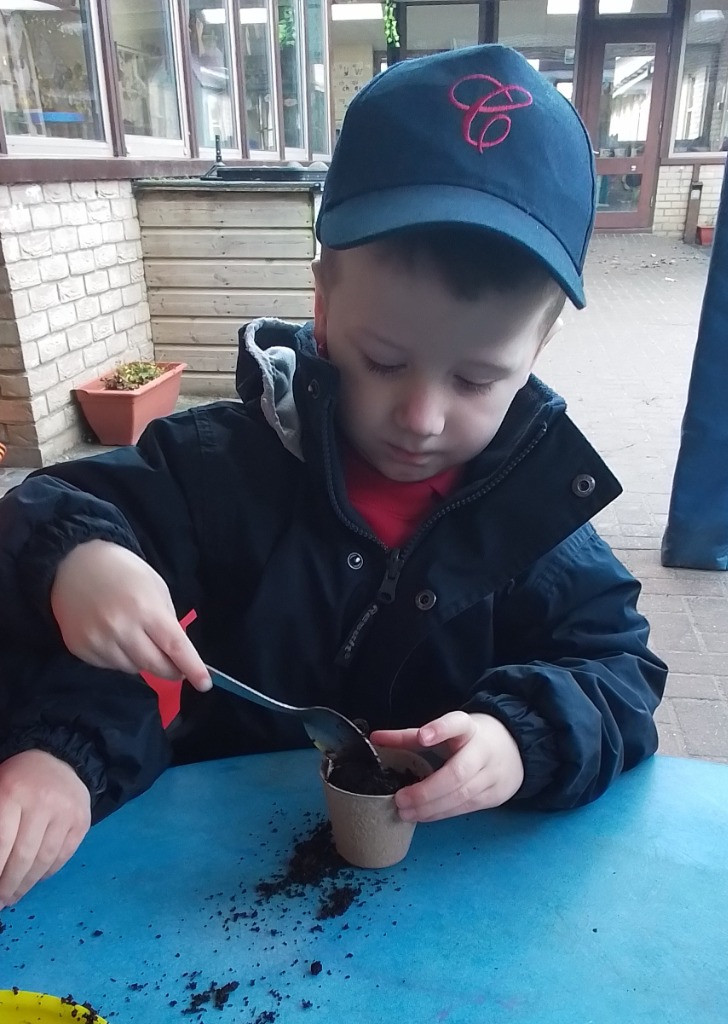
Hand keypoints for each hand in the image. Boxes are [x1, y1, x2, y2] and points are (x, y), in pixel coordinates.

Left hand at [0, 751, 90, 907]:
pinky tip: (36, 877)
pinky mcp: (82, 820)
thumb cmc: (17, 780)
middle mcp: (43, 801)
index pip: (3, 842)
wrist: (56, 758)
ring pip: (45, 859)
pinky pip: (64, 855)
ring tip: (16, 895)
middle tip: (2, 901)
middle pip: (24, 855)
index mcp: (13, 792)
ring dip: (27, 883)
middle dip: (10, 884)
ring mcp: (66, 811)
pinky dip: (48, 872)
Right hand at [51, 540, 209, 690]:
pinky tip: (115, 638)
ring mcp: (98, 641)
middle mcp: (121, 628)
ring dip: (143, 661)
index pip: (175, 646)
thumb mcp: (155, 588)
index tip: (204, 684)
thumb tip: (175, 653)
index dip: (192, 667)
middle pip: (155, 665)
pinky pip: (110, 666)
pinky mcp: (81, 648)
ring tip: (137, 639)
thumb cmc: (124, 572)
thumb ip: (167, 621)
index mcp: (146, 609)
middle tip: (177, 668)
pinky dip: (120, 658)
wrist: (74, 564)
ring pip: (133, 669)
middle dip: (171, 670)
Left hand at [370, 711, 523, 822]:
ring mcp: (491, 775)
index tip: (423, 737)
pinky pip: (465, 807)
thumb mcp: (444, 731)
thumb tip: (375, 738)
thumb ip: (410, 736)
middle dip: (427, 790)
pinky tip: (423, 816)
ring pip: (461, 795)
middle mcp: (482, 750)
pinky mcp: (494, 795)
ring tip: (405, 812)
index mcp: (468, 727)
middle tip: (400, 799)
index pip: (457, 723)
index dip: (440, 729)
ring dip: (431, 808)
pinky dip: (441, 814)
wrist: (515, 749)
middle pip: (457, 773)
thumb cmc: (469, 739)